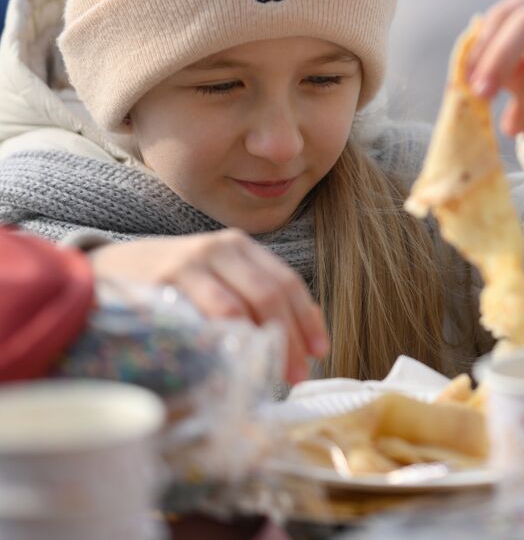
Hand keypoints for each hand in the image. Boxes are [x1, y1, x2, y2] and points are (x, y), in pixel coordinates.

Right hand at [89, 229, 327, 383]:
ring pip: (240, 306)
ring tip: (268, 376)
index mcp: (240, 247)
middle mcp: (220, 249)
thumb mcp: (213, 277)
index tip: (320, 351)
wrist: (103, 269)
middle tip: (297, 376)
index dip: (307, 318)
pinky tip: (230, 365)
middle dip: (290, 339)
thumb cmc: (167, 281)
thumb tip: (297, 338)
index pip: (287, 282)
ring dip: (260, 345)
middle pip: (270, 296)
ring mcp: (191, 263)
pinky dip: (223, 341)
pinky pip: (204, 315)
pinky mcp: (163, 281)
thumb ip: (249, 296)